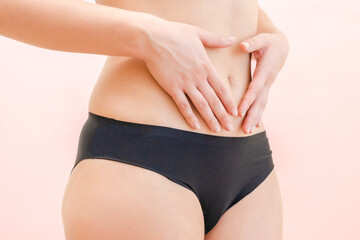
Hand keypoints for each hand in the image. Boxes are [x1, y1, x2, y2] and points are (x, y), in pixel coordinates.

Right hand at [142, 18, 237, 132]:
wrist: (153, 38)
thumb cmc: (175, 34)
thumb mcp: (199, 33)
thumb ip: (216, 39)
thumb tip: (233, 39)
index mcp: (206, 66)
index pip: (221, 88)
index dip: (229, 102)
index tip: (235, 112)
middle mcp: (198, 77)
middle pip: (214, 100)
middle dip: (223, 115)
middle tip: (229, 127)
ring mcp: (185, 83)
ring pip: (201, 105)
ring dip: (210, 118)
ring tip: (216, 130)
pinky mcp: (172, 87)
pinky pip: (182, 105)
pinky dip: (189, 116)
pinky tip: (195, 126)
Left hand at [237, 30, 288, 133]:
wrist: (281, 46)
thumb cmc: (268, 42)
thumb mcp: (262, 38)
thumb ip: (252, 42)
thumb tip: (243, 46)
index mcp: (265, 70)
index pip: (255, 88)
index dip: (248, 100)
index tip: (239, 111)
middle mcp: (268, 81)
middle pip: (260, 101)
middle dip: (252, 115)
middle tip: (244, 129)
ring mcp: (268, 86)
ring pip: (262, 105)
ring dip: (255, 118)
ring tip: (247, 131)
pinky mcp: (266, 88)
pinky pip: (261, 103)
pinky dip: (257, 114)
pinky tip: (252, 125)